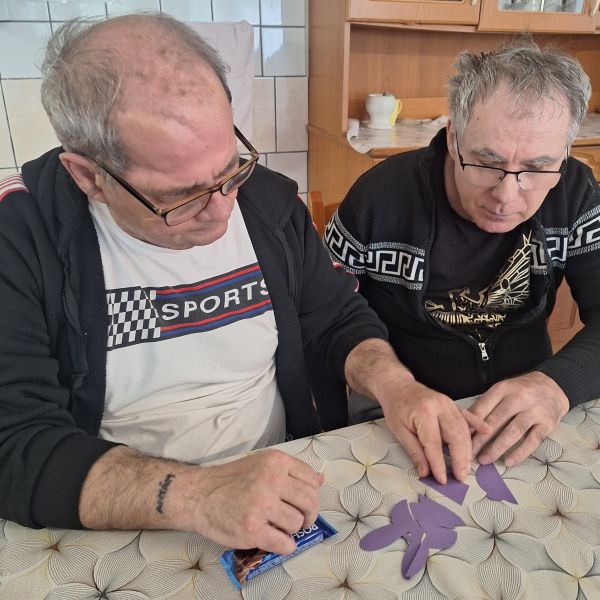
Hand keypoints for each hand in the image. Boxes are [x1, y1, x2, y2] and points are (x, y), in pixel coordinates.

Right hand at [192, 450, 323, 554]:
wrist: (199, 495)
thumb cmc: (231, 480)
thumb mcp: (262, 463)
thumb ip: (291, 471)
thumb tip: (320, 479)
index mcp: (276, 462)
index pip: (312, 480)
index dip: (312, 494)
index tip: (303, 502)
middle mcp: (271, 480)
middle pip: (310, 502)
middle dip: (308, 515)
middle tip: (299, 520)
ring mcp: (262, 505)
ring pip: (297, 524)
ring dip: (291, 530)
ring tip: (277, 526)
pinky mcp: (253, 529)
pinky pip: (285, 544)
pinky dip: (285, 546)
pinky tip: (275, 539)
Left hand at [379, 379, 488, 484]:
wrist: (397, 386)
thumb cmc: (396, 408)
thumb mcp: (399, 431)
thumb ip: (414, 451)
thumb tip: (425, 472)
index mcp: (424, 413)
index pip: (434, 444)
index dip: (439, 464)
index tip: (442, 479)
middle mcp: (439, 406)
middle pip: (456, 436)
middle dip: (460, 460)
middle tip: (461, 477)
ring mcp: (448, 404)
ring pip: (464, 429)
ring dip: (468, 450)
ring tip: (466, 467)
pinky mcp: (452, 404)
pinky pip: (467, 415)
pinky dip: (477, 424)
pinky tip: (486, 432)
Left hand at [469, 371, 569, 466]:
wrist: (553, 385)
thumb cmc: (521, 390)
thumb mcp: (502, 390)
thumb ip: (486, 404)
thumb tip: (466, 423)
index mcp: (503, 389)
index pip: (483, 407)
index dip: (471, 423)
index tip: (461, 436)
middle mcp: (519, 398)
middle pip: (495, 421)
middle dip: (480, 439)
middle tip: (469, 453)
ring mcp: (534, 411)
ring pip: (513, 432)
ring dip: (497, 448)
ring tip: (485, 459)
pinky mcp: (548, 423)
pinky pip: (532, 441)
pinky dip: (520, 453)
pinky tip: (508, 462)